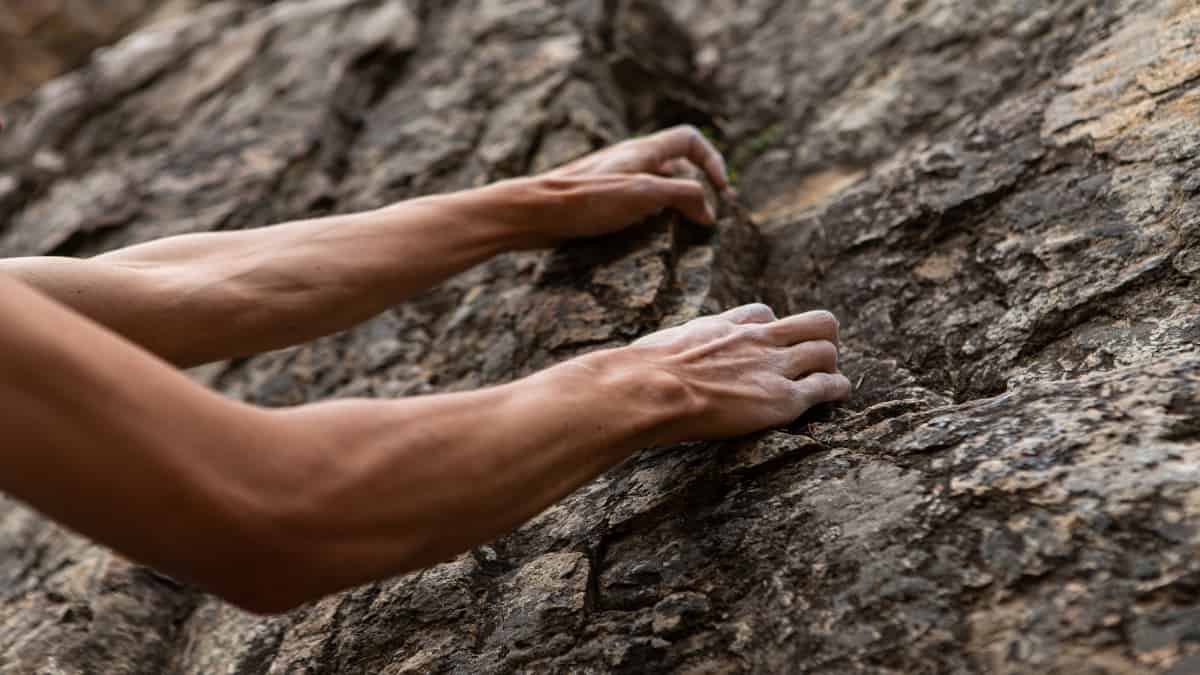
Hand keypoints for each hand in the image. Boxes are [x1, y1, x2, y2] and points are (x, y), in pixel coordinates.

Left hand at [484, 125, 731, 248]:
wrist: (532, 213)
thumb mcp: (644, 194)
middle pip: (676, 165)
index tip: (720, 193)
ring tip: (679, 233)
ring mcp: (613, 179)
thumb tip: (710, 212)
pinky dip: (649, 218)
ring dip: (673, 207)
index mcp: (643, 150)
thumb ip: (683, 196)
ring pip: (656, 186)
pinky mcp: (599, 200)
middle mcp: (630, 160)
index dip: (712, 162)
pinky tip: (644, 239)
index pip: (691, 140)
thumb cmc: (585, 201)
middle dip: (695, 190)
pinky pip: (636, 203)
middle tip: (704, 220)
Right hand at [619, 303, 850, 442]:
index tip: (769, 346)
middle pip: (813, 322)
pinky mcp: (782, 398)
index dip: (772, 330)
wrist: (651, 389)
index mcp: (726, 326)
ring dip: (830, 365)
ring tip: (827, 379)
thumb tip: (641, 362)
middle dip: (821, 338)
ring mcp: (773, 367)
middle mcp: (756, 340)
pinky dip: (837, 390)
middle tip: (814, 357)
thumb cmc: (642, 372)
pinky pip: (828, 386)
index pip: (764, 314)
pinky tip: (836, 397)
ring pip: (827, 350)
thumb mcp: (660, 346)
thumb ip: (672, 348)